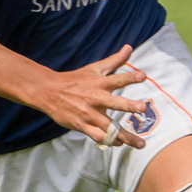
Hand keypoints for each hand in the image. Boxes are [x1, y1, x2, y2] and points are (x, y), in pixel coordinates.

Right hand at [33, 46, 150, 148]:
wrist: (48, 92)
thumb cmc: (76, 80)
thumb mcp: (95, 69)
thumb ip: (115, 60)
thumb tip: (129, 47)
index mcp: (99, 84)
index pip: (117, 78)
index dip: (130, 77)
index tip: (143, 75)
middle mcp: (95, 99)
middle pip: (115, 103)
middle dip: (129, 105)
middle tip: (143, 108)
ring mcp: (88, 114)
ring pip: (109, 127)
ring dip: (126, 136)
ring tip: (141, 144)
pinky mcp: (81, 125)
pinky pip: (97, 136)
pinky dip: (110, 141)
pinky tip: (121, 144)